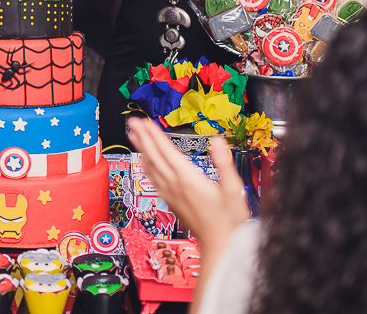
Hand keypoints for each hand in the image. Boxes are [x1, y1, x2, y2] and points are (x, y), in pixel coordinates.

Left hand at [127, 117, 249, 259]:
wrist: (220, 245)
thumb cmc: (229, 220)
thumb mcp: (234, 189)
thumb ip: (223, 163)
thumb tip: (217, 141)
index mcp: (188, 179)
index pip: (167, 151)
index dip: (154, 135)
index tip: (144, 121)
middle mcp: (175, 185)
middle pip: (154, 156)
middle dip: (143, 137)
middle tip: (133, 122)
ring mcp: (171, 194)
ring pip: (151, 168)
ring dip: (141, 150)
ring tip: (134, 136)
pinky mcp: (171, 202)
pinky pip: (153, 181)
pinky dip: (146, 168)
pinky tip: (144, 163)